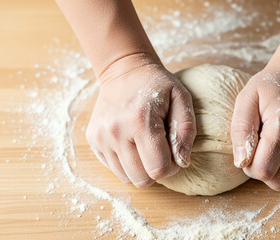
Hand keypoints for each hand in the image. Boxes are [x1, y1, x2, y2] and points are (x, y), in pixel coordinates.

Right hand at [86, 54, 195, 187]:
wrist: (124, 70)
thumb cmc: (157, 85)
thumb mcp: (181, 98)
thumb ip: (186, 130)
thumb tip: (182, 161)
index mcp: (140, 121)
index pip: (158, 169)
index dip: (172, 167)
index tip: (173, 151)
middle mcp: (116, 132)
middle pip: (141, 179)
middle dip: (156, 170)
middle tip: (161, 150)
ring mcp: (101, 137)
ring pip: (126, 178)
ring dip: (141, 168)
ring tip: (146, 146)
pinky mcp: (93, 140)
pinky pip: (113, 169)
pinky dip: (127, 163)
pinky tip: (133, 143)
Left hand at [231, 57, 279, 189]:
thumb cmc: (270, 86)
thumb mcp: (247, 99)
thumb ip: (240, 131)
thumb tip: (241, 162)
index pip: (264, 170)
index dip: (250, 167)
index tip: (249, 150)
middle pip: (279, 181)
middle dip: (264, 172)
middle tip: (261, 151)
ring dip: (279, 171)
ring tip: (275, 148)